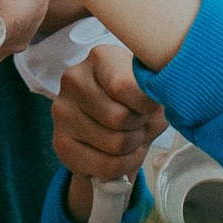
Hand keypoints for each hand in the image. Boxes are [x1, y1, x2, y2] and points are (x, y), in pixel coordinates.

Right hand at [53, 38, 162, 187]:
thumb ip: (157, 91)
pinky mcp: (60, 143)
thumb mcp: (152, 91)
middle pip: (119, 118)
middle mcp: (74, 79)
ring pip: (114, 144)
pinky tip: (122, 155)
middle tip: (139, 123)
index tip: (150, 106)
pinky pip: (105, 165)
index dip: (146, 105)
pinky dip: (123, 165)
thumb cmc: (137, 102)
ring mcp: (62, 111)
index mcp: (100, 58)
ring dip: (133, 146)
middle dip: (139, 127)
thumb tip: (163, 98)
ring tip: (131, 137)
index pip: (124, 86)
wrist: (115, 126)